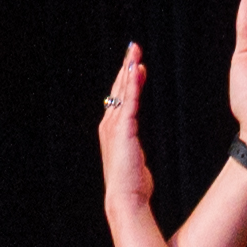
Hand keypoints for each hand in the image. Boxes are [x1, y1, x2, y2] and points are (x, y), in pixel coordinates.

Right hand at [97, 42, 162, 222]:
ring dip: (129, 69)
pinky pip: (130, 101)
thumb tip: (134, 144)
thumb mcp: (132, 159)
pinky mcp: (124, 130)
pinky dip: (133, 84)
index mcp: (112, 131)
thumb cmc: (132, 184)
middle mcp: (109, 125)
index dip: (126, 80)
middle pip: (118, 89)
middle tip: (133, 48)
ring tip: (134, 52)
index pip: (119, 99)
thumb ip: (132, 146)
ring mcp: (115, 126)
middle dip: (126, 67)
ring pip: (122, 91)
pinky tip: (137, 70)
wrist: (126, 198)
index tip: (133, 65)